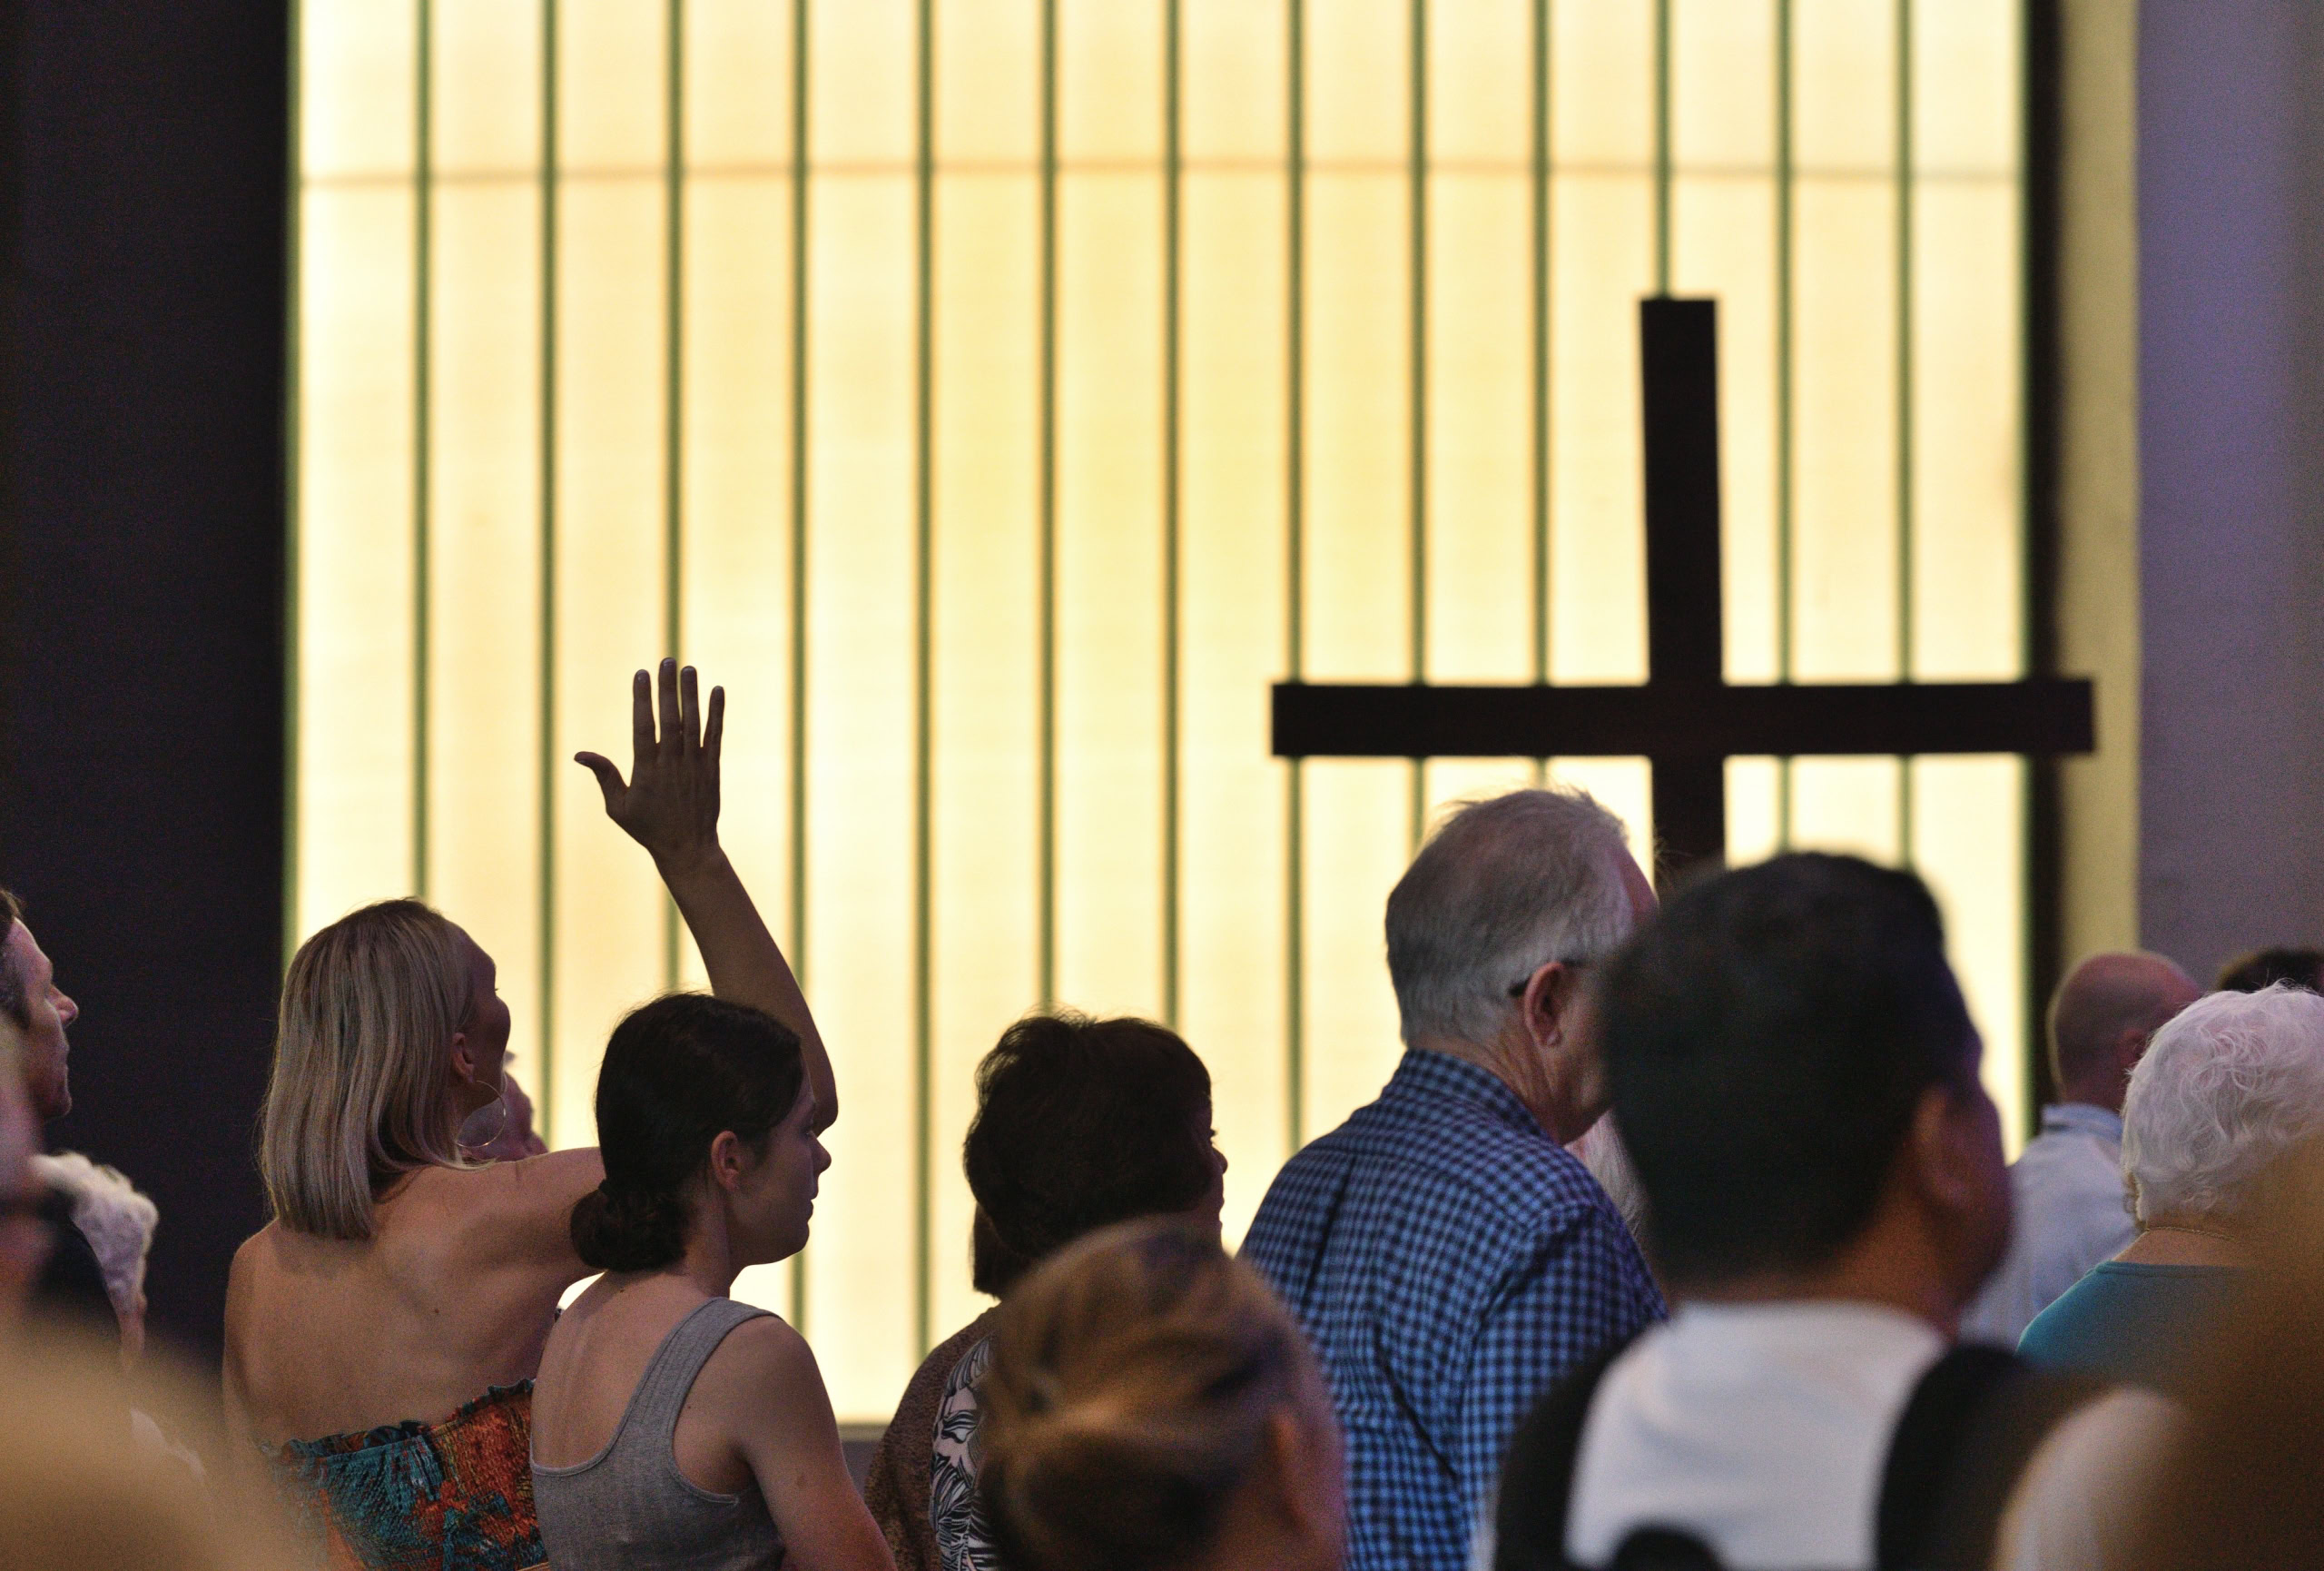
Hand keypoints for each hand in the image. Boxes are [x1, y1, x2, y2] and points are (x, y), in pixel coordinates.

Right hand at [576, 659, 725, 872]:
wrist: (688, 848)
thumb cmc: (648, 828)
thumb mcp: (618, 808)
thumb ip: (604, 776)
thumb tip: (579, 754)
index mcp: (646, 770)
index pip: (643, 727)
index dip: (642, 699)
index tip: (641, 674)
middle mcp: (671, 764)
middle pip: (670, 719)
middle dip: (667, 688)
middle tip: (667, 660)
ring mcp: (694, 765)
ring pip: (694, 723)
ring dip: (691, 694)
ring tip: (688, 668)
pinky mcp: (711, 769)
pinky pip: (715, 736)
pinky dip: (717, 713)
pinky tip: (717, 690)